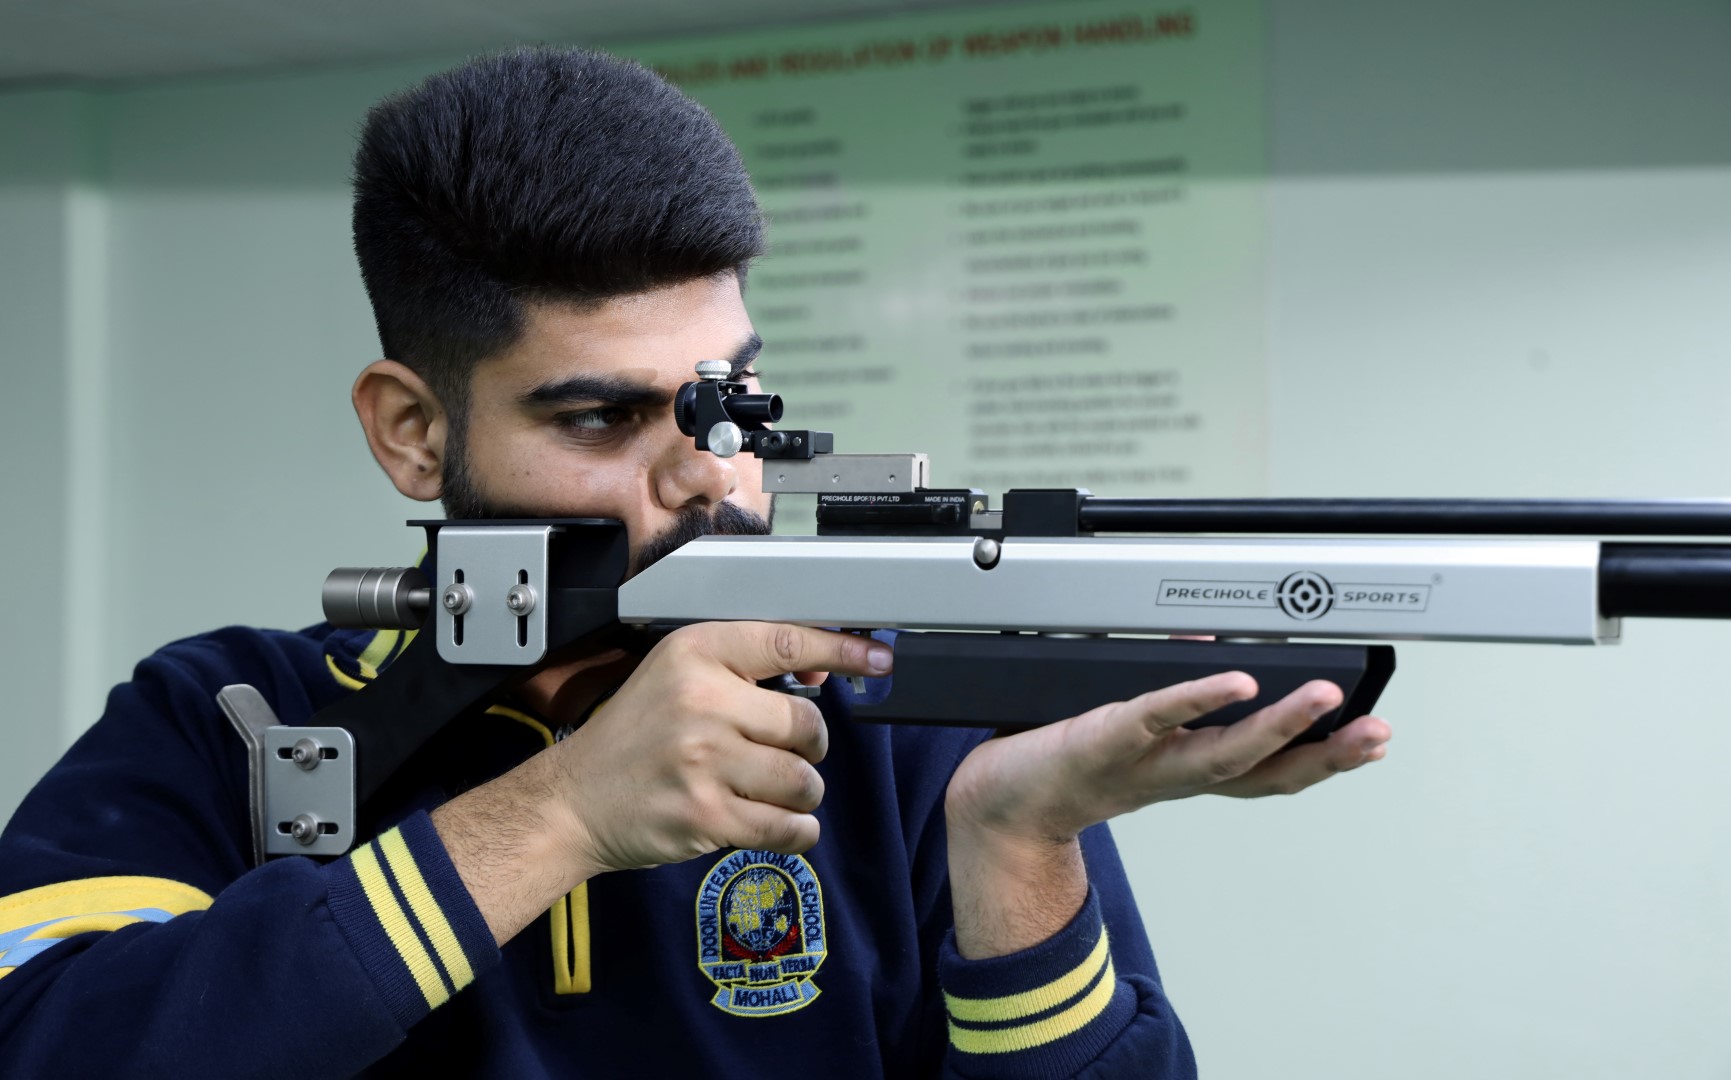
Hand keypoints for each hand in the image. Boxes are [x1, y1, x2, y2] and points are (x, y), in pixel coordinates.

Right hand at [545, 622, 889, 875]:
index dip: (841, 650)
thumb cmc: (634, 735)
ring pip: (803, 780)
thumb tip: (822, 672)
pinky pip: (786, 827)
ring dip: (803, 792)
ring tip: (775, 790)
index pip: (787, 640)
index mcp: (695, 653)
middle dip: (810, 746)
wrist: (574, 799)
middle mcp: (701, 701)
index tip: (877, 658)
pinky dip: (797, 830)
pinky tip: (784, 824)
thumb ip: (743, 668)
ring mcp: (704, 761)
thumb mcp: (676, 675)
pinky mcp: (706, 815)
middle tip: (789, 752)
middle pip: (806, 724)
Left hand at [946, 673, 1390, 847]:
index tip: (1373, 738)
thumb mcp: (1129, 725)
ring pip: (1222, 754)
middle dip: (1326, 755)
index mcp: (1185, 770)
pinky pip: (1154, 717)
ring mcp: (1139, 764)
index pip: (1268, 771)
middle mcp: (1171, 775)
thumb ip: (1170, 689)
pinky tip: (1235, 683)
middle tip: (1378, 733)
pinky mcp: (1098, 741)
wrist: (993, 805)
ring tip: (1326, 699)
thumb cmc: (1058, 761)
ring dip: (1280, 727)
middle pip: (1264, 773)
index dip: (1323, 759)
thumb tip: (1208, 638)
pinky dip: (1197, 699)